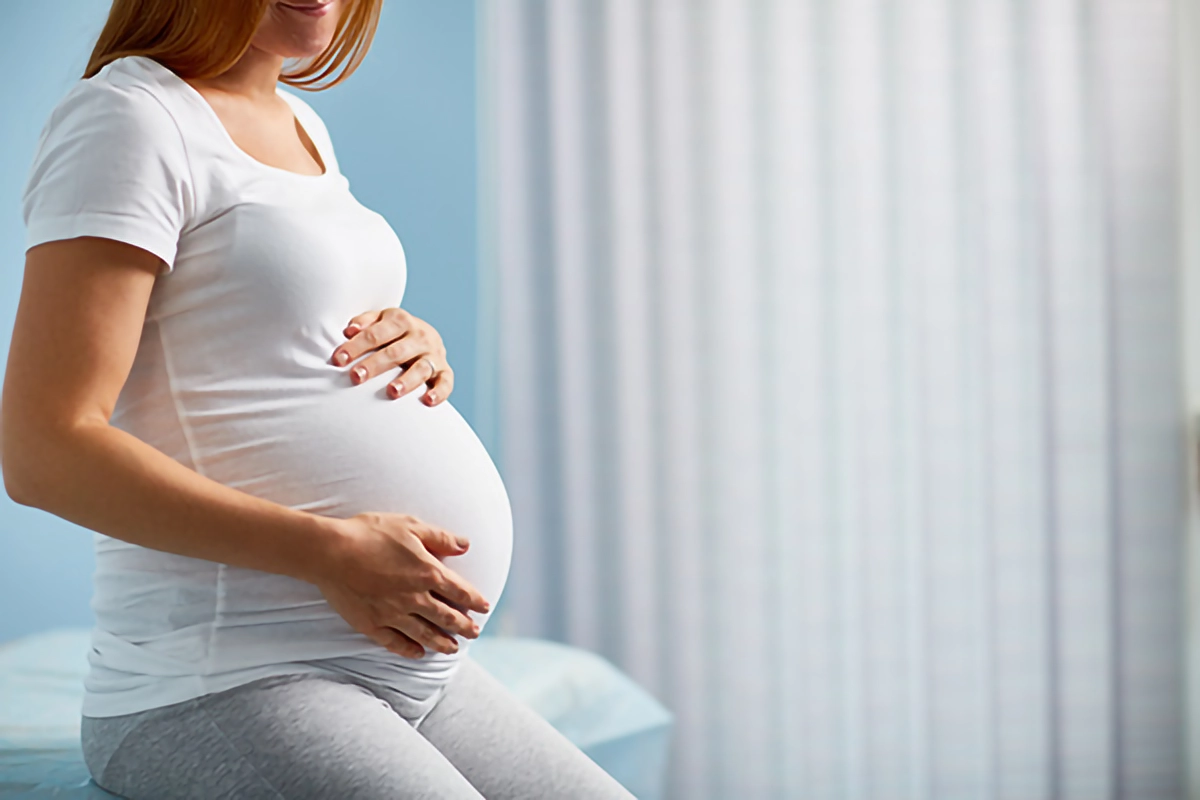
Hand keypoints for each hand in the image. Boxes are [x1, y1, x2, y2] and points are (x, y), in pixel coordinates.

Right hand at [314, 512, 491, 659]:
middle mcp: (414, 597)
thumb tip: (465, 545)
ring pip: (424, 633)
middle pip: (446, 616)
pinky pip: (394, 642)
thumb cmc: (370, 533)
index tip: (484, 608)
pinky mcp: (371, 624)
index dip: (474, 600)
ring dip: (441, 642)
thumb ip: (439, 537)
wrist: (330, 551)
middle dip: (463, 626)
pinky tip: (417, 653)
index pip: (459, 591)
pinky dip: (408, 650)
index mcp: (427, 572)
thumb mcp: (410, 525)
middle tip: (475, 633)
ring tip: (452, 649)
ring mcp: (393, 614)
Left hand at [330, 308, 453, 405]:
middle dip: (375, 364)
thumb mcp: (379, 320)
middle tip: (356, 377)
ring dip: (407, 380)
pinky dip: (439, 392)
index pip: (376, 333)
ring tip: (392, 392)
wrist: (424, 336)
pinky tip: (427, 401)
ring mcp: (434, 354)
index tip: (338, 360)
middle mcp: (420, 336)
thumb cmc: (392, 333)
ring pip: (421, 368)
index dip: (356, 346)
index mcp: (400, 320)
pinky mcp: (445, 371)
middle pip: (396, 351)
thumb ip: (364, 322)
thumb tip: (348, 331)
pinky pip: (446, 382)